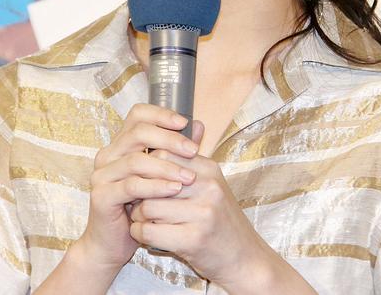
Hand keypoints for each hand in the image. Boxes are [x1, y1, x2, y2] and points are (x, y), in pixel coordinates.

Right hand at [72, 104, 199, 277]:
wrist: (112, 244)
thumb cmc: (139, 208)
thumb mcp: (160, 176)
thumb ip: (176, 151)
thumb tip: (199, 126)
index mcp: (120, 145)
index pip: (137, 115)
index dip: (160, 114)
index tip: (184, 123)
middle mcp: (107, 155)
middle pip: (138, 133)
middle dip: (169, 139)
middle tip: (193, 150)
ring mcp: (102, 175)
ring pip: (136, 160)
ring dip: (166, 166)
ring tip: (189, 176)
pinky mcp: (101, 196)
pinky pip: (131, 186)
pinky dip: (155, 186)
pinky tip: (174, 189)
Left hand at [128, 122, 306, 292]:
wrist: (244, 258)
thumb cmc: (222, 220)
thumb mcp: (213, 184)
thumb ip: (195, 158)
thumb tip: (192, 122)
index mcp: (210, 169)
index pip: (163, 155)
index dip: (147, 168)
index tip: (144, 180)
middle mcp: (208, 187)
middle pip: (153, 180)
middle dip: (139, 193)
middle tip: (136, 202)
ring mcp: (202, 213)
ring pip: (148, 207)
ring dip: (138, 216)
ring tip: (143, 220)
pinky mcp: (193, 239)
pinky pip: (149, 231)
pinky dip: (140, 234)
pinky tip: (145, 235)